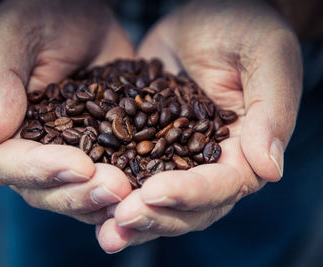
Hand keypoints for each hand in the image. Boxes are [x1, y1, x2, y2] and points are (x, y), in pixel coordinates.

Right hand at [0, 0, 133, 223]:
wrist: (81, 15)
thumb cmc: (40, 17)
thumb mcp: (14, 34)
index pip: (9, 163)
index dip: (42, 170)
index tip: (80, 165)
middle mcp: (28, 152)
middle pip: (44, 190)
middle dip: (80, 193)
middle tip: (116, 188)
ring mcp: (64, 156)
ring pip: (77, 194)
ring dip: (103, 201)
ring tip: (132, 195)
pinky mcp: (97, 153)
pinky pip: (106, 179)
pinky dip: (124, 192)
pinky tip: (144, 192)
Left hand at [96, 0, 302, 251]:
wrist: (207, 15)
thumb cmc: (244, 27)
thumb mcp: (266, 56)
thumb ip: (273, 110)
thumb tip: (270, 170)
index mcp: (243, 149)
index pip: (221, 186)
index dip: (190, 194)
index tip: (155, 193)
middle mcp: (210, 163)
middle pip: (188, 207)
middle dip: (155, 216)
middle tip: (120, 220)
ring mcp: (176, 157)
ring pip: (157, 201)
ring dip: (133, 219)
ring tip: (106, 230)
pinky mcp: (148, 144)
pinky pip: (131, 175)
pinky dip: (114, 194)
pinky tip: (91, 204)